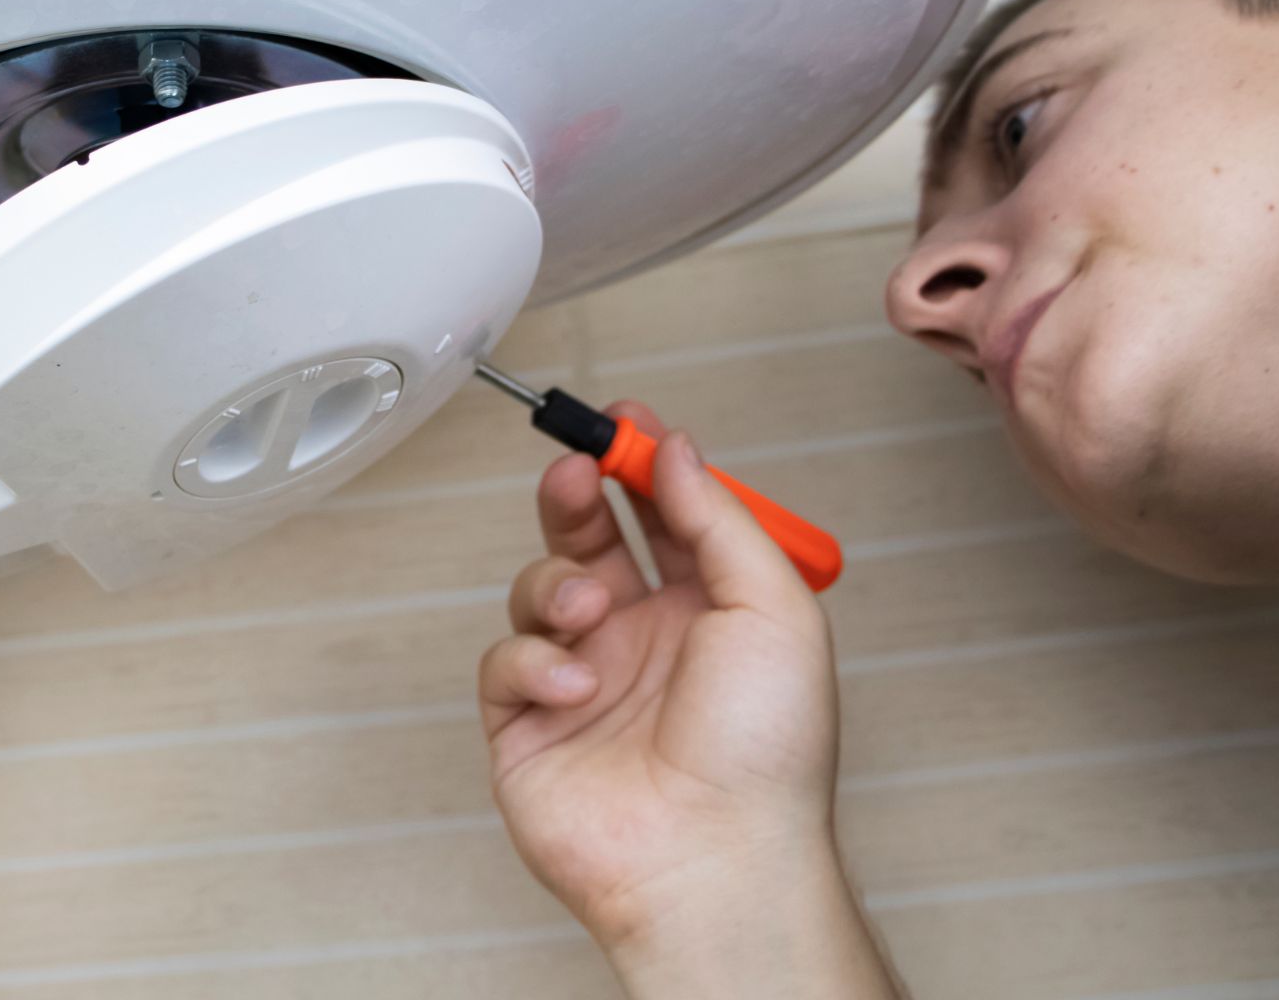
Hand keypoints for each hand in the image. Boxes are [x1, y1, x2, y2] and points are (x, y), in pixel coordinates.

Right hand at [479, 405, 889, 993]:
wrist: (711, 857)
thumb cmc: (765, 753)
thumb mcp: (773, 608)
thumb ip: (718, 518)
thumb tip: (677, 449)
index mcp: (706, 609)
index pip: (664, 513)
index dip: (641, 462)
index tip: (623, 420)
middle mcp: (641, 637)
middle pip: (588, 535)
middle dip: (576, 493)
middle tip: (575, 467)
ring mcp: (582, 678)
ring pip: (538, 588)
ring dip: (557, 582)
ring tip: (591, 610)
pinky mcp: (527, 724)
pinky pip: (505, 661)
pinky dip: (535, 662)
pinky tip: (575, 686)